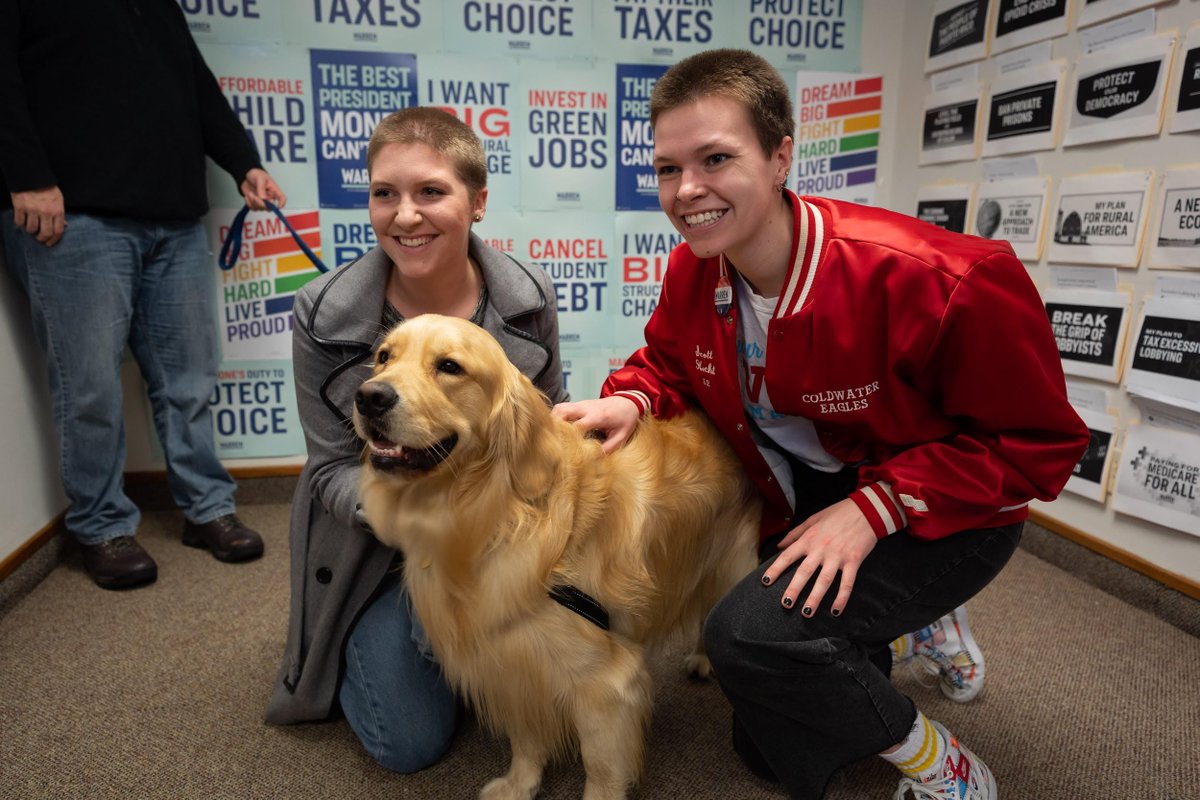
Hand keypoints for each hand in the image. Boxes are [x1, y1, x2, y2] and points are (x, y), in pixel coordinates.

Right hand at [11, 186, 65, 245]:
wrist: (31, 176)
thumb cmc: (47, 188)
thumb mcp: (59, 200)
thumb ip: (60, 213)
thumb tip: (64, 225)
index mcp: (57, 211)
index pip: (58, 231)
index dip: (54, 240)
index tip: (49, 243)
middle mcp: (46, 212)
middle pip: (45, 233)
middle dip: (42, 239)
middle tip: (39, 238)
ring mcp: (33, 210)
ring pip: (31, 229)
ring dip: (30, 231)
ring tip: (30, 227)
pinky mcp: (20, 207)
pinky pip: (19, 221)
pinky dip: (20, 223)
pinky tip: (21, 220)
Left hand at [240, 168, 286, 209]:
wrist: (246, 175)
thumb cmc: (256, 174)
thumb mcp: (260, 179)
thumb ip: (261, 189)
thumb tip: (263, 199)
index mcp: (274, 190)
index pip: (282, 198)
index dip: (282, 203)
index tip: (277, 206)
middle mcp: (270, 197)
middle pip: (270, 207)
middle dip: (261, 204)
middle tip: (255, 197)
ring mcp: (262, 201)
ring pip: (260, 208)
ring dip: (253, 202)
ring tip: (250, 193)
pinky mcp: (255, 203)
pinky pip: (253, 208)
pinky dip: (249, 203)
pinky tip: (248, 196)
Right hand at [552, 396, 640, 453]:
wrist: (628, 401)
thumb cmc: (625, 419)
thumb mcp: (621, 436)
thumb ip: (608, 447)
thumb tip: (593, 458)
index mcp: (598, 416)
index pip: (577, 425)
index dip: (568, 437)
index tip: (564, 449)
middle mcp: (586, 408)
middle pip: (562, 413)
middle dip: (555, 427)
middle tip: (552, 442)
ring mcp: (581, 404)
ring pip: (559, 408)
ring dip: (553, 421)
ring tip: (553, 436)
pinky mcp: (578, 404)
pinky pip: (562, 408)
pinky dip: (556, 417)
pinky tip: (557, 428)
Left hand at [761, 497, 877, 616]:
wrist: (867, 510)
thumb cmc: (838, 513)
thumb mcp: (813, 519)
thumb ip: (795, 534)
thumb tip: (779, 545)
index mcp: (809, 538)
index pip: (788, 555)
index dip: (775, 569)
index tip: (765, 582)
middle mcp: (821, 548)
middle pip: (804, 572)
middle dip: (793, 589)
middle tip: (785, 605)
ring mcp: (838, 556)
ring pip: (824, 580)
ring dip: (815, 598)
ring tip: (807, 613)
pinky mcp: (854, 561)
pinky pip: (847, 583)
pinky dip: (841, 598)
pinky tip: (835, 611)